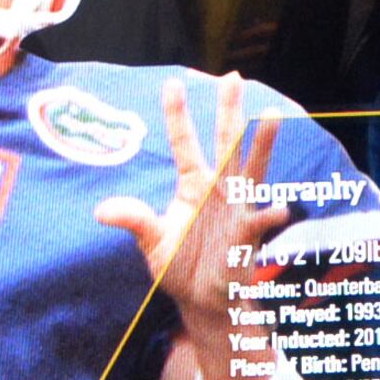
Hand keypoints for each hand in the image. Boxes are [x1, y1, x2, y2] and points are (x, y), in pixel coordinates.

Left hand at [92, 75, 287, 362]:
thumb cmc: (180, 267)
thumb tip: (101, 210)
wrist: (203, 301)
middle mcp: (218, 189)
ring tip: (273, 116)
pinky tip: (278, 210)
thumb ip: (134, 221)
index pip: (184, 142)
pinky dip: (268, 216)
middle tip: (233, 77)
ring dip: (262, 144)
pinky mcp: (248, 236)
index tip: (172, 83)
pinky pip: (260, 222)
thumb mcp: (152, 242)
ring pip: (252, 169)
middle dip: (229, 111)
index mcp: (192, 185)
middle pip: (226, 142)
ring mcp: (237, 209)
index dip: (177, 114)